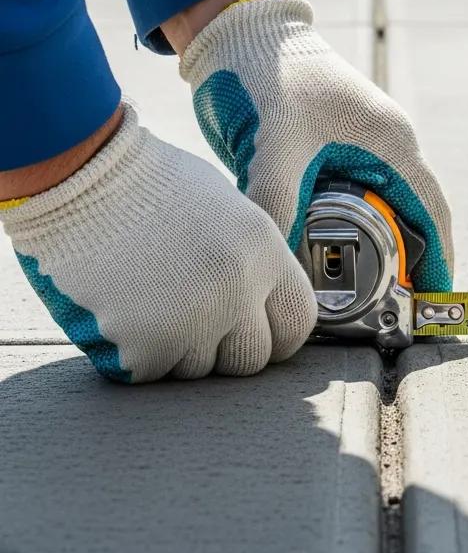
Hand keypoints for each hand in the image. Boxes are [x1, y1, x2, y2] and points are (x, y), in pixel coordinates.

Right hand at [1, 104, 316, 382]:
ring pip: (199, 371)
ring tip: (151, 299)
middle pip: (252, 360)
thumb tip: (265, 301)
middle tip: (193, 318)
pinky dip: (136, 354)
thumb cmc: (152, 185)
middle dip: (225, 349)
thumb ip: (253, 260)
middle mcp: (238, 290)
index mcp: (264, 252)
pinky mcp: (144, 346)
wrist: (84, 179)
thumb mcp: (228, 210)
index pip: (299, 322)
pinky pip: (151, 373)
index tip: (257, 332)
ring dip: (178, 348)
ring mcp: (193, 321)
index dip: (278, 334)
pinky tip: (123, 310)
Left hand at [179, 0, 453, 290]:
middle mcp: (385, 143)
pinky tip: (329, 254)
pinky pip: (357, 198)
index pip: (432, 211)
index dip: (439, 259)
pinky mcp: (335, 146)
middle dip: (411, 261)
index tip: (435, 300)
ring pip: (385, 207)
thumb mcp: (273, 149)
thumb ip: (277, 207)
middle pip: (414, 213)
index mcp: (389, 141)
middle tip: (396, 308)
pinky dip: (353, 229)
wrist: (241, 32)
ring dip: (382, 246)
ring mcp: (361, 143)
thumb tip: (276, 270)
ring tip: (366, 292)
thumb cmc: (267, 78)